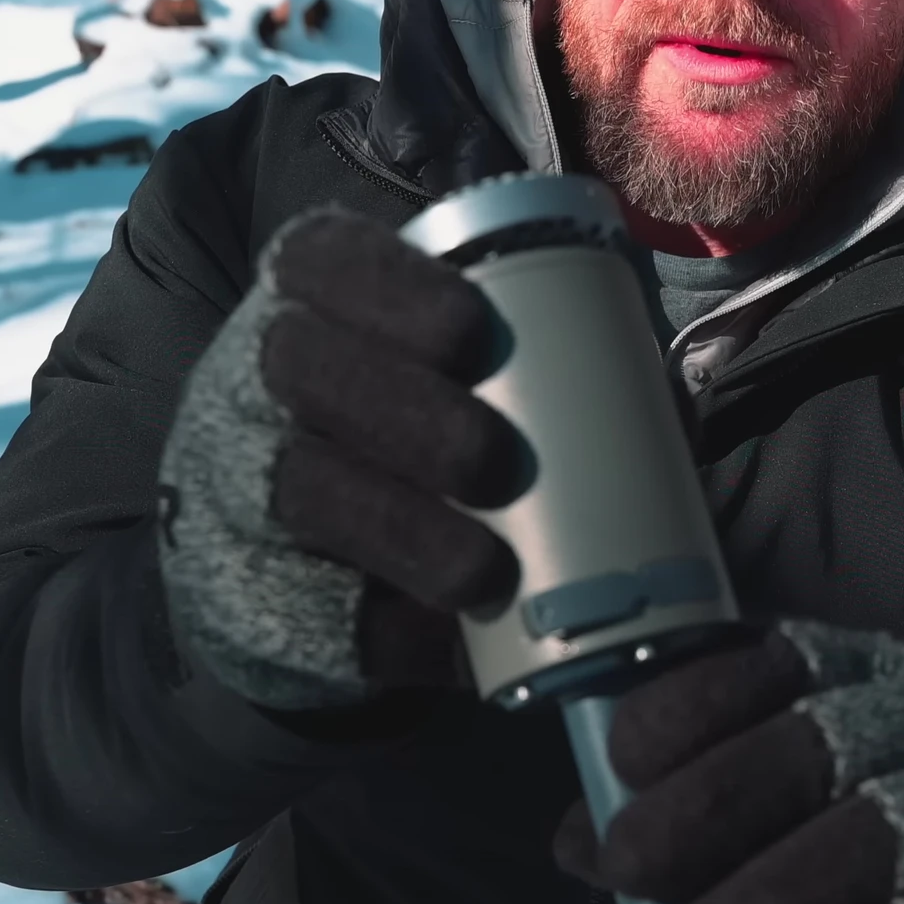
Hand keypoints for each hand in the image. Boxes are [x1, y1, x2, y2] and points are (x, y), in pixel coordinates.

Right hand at [157, 207, 525, 709]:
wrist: (313, 573)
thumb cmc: (420, 452)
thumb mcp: (461, 388)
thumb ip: (552, 373)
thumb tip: (671, 409)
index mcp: (313, 303)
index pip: (324, 259)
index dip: (389, 288)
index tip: (470, 329)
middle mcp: (254, 380)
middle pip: (300, 366)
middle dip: (402, 408)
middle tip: (495, 460)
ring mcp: (231, 486)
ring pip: (295, 489)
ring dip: (399, 528)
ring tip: (487, 570)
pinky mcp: (243, 593)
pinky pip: (307, 608)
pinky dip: (387, 629)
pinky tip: (454, 644)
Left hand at [555, 623, 903, 903]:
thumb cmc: (839, 851)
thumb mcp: (756, 810)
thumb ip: (667, 810)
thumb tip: (575, 837)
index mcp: (844, 676)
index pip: (763, 666)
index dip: (683, 711)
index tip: (622, 765)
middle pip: (805, 750)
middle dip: (700, 811)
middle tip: (632, 869)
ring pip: (865, 841)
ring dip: (760, 903)